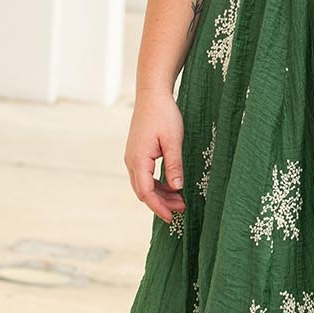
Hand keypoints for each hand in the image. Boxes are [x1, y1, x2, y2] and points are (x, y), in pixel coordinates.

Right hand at [125, 92, 186, 221]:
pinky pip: (145, 175)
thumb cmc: (163, 114)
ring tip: (180, 200)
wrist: (152, 95)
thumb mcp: (173, 140)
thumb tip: (177, 188)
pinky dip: (157, 184)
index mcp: (138, 160)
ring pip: (144, 185)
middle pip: (143, 191)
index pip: (146, 192)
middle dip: (161, 203)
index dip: (159, 207)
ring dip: (160, 194)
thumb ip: (174, 165)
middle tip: (182, 209)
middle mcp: (131, 161)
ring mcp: (133, 157)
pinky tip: (172, 186)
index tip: (172, 218)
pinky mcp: (138, 153)